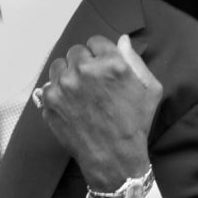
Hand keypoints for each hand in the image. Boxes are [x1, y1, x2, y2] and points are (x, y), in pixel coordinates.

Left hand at [38, 34, 161, 190]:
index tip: (101, 68)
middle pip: (75, 52)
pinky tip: (70, 105)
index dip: (99, 55)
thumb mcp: (149, 89)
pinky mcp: (49, 99)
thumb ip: (134, 60)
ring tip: (79, 94)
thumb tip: (121, 40)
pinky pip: (49, 85)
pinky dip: (57, 92)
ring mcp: (64, 85)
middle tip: (91, 83)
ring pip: (59, 65)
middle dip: (83, 64)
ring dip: (67, 74)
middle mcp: (85, 70)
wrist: (113, 157)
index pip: (95, 41)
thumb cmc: (134, 124)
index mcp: (111, 63)